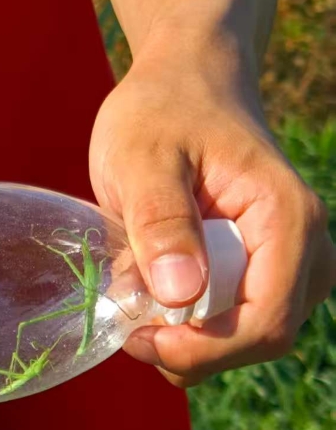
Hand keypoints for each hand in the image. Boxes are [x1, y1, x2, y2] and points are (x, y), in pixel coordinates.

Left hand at [89, 44, 335, 387]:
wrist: (184, 80)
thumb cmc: (162, 111)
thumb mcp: (142, 158)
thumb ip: (161, 222)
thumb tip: (181, 296)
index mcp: (286, 220)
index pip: (267, 321)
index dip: (205, 349)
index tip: (139, 337)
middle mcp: (303, 247)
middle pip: (262, 338)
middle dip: (193, 349)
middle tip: (126, 324)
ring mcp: (286, 261)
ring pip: (247, 336)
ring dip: (189, 338)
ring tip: (134, 299)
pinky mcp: (261, 267)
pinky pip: (233, 318)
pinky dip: (189, 321)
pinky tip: (149, 291)